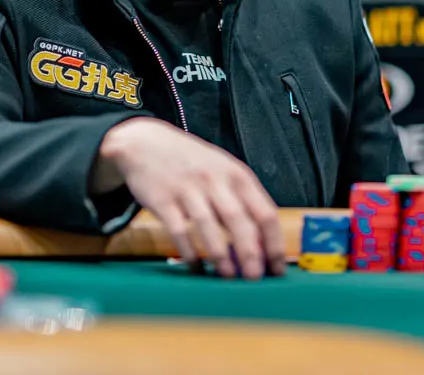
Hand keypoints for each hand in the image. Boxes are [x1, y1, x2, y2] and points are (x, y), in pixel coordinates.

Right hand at [94, 118, 285, 279]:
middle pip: (239, 221)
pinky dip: (189, 251)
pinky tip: (195, 265)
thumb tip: (261, 246)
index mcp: (236, 175)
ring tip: (228, 276)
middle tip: (255, 279)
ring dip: (221, 256)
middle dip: (250, 254)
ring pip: (209, 226)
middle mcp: (215, 180)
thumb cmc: (191, 163)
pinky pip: (179, 230)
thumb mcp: (223, 172)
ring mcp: (188, 189)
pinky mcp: (163, 199)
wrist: (146, 142)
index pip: (265, 213)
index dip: (274, 244)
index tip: (277, 268)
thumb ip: (241, 202)